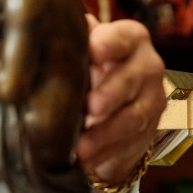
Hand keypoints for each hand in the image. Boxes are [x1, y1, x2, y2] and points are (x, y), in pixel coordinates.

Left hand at [78, 16, 165, 186]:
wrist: (107, 102)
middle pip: (131, 78)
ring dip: (105, 133)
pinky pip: (130, 141)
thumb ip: (71, 42)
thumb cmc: (86, 67)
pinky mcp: (151, 127)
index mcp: (129, 38)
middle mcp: (147, 64)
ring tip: (81, 147)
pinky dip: (106, 152)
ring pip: (133, 116)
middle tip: (90, 107)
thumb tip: (40, 33)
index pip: (123, 37)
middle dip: (110, 94)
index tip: (92, 52)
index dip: (108, 44)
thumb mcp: (78, 51)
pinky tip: (86, 160)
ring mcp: (152, 97)